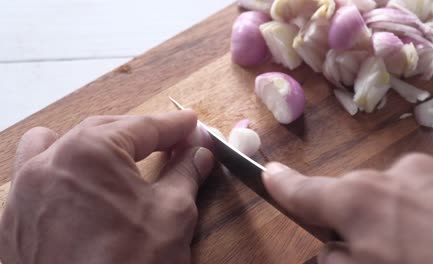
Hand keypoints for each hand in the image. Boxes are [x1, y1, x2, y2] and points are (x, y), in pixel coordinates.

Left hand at [0, 110, 213, 263]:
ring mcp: (26, 190)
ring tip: (118, 152)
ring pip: (59, 144)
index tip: (191, 125)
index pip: (143, 126)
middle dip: (141, 133)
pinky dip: (60, 165)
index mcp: (91, 151)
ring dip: (93, 141)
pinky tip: (78, 180)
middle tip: (172, 141)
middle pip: (105, 130)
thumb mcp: (173, 213)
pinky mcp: (15, 219)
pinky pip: (35, 174)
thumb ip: (186, 172)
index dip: (173, 125)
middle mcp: (50, 162)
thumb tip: (199, 152)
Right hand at [263, 154, 432, 263]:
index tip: (269, 174)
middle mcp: (394, 175)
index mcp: (359, 200)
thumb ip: (335, 261)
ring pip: (402, 192)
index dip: (282, 185)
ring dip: (404, 215)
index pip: (305, 191)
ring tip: (429, 249)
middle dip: (360, 218)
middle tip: (380, 250)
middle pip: (360, 193)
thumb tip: (329, 248)